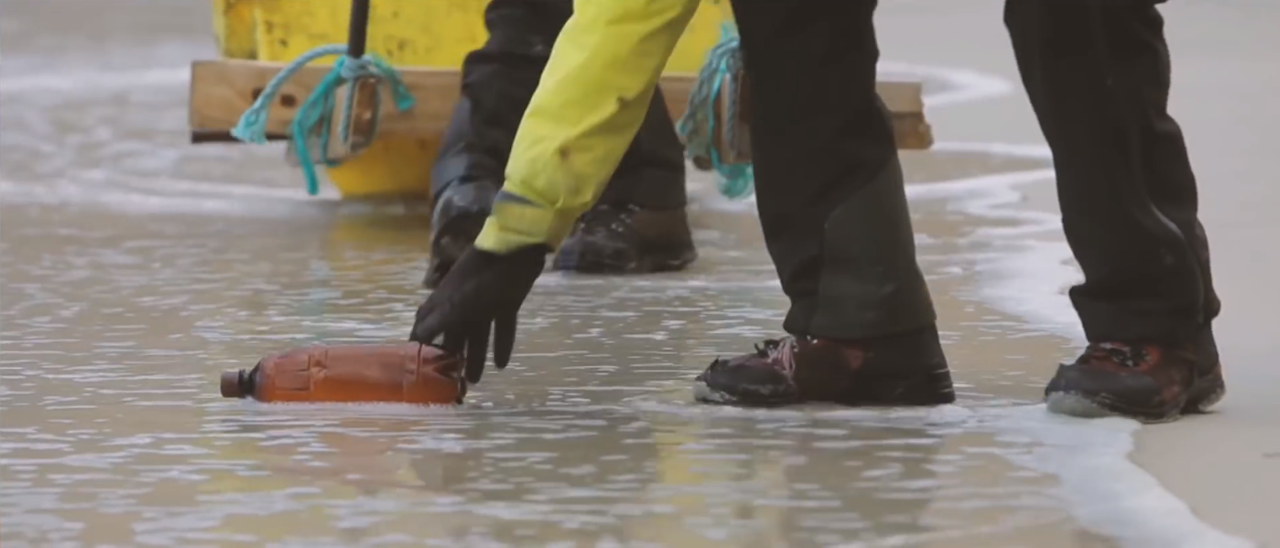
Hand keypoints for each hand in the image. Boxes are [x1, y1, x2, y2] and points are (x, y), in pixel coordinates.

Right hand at [410, 244, 549, 383]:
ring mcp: (484, 303)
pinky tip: (501, 365)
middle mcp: (461, 304)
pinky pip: (502, 327)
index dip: (422, 346)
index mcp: (443, 303)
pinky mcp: (507, 302)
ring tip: (475, 381)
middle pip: (454, 335)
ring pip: (478, 334)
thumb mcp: (452, 306)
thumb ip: (434, 325)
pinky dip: (502, 345)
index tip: (419, 369)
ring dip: (476, 356)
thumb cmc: (478, 280)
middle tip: (453, 384)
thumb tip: (413, 344)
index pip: (426, 327)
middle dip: (452, 358)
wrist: (514, 252)